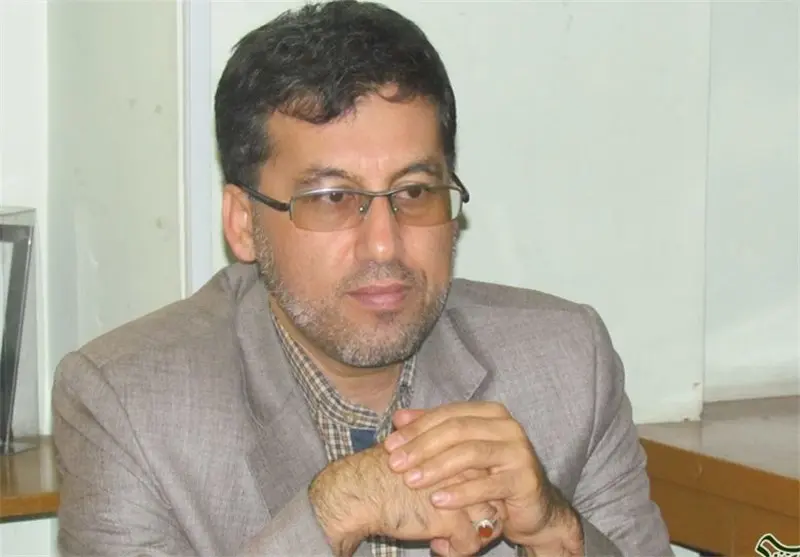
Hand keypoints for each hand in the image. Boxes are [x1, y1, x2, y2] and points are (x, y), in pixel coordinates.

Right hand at [308, 443, 503, 556]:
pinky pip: (472, 543)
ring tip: (446, 538)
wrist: (361, 491)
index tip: (463, 505)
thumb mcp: (416, 453)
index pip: (489, 474)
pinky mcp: (453, 518)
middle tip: (460, 525)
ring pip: (490, 522)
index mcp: (459, 449)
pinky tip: (436, 546)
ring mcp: (462, 493)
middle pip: (495, 497)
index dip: (480, 493)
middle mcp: (467, 468)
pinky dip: (456, 551)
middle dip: (483, 517)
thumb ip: (438, 455)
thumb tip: (454, 462)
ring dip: (473, 535)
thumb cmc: (382, 473)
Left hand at [383, 402, 584, 555]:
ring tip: (411, 481)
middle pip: (457, 430)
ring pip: (471, 454)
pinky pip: (488, 485)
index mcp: (491, 413)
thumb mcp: (460, 451)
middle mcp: (508, 427)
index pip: (448, 414)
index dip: (417, 427)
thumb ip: (433, 430)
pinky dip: (460, 493)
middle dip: (422, 447)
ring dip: (437, 467)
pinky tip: (438, 501)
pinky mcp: (525, 480)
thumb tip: (398, 417)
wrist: (534, 508)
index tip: (390, 444)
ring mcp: (519, 452)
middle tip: (395, 463)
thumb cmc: (491, 475)